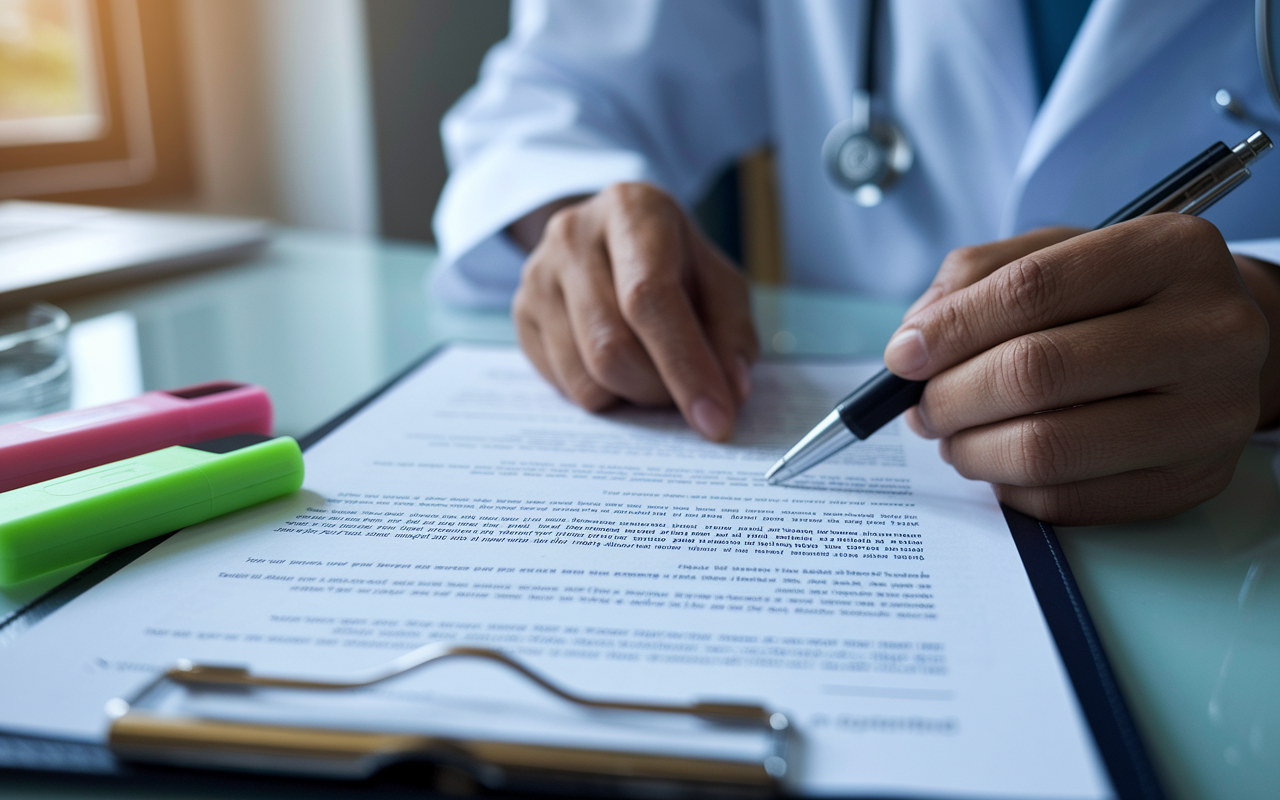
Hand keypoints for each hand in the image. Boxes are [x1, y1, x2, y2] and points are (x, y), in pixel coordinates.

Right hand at [511, 183, 757, 440]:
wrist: (609, 237)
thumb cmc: (673, 262)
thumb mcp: (719, 281)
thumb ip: (731, 333)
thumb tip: (730, 394)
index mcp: (631, 211)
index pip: (650, 297)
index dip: (685, 365)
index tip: (716, 420)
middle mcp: (572, 236)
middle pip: (612, 347)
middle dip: (659, 390)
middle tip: (686, 394)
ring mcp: (537, 276)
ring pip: (585, 377)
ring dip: (631, 398)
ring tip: (654, 374)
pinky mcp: (520, 313)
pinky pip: (562, 385)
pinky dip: (602, 395)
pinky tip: (619, 367)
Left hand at [884, 215, 1270, 524]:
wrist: (1214, 347)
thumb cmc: (1118, 295)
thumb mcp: (1053, 251)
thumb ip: (974, 280)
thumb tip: (914, 343)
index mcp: (1172, 250)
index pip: (1034, 290)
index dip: (951, 329)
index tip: (904, 356)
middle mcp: (1210, 331)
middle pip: (1038, 372)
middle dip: (952, 396)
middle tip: (922, 407)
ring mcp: (1212, 414)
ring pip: (1049, 448)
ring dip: (973, 450)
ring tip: (954, 436)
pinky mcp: (1196, 481)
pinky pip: (1070, 502)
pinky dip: (1011, 487)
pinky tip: (1002, 461)